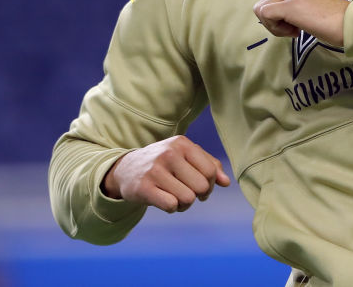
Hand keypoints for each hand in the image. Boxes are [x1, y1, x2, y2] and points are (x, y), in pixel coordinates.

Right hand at [102, 135, 230, 212]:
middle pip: (201, 187)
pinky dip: (172, 208)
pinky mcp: (144, 187)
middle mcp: (169, 153)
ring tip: (175, 197)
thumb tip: (226, 182)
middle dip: (198, 195)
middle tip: (187, 192)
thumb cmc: (164, 163)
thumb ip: (210, 165)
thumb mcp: (186, 156)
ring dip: (184, 204)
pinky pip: (171, 206)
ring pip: (188, 199)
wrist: (126, 168)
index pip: (210, 171)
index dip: (210, 184)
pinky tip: (164, 200)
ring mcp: (155, 170)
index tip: (200, 186)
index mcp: (182, 143)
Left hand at [253, 0, 349, 46]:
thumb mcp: (313, 4)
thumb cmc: (336, 19)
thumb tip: (281, 14)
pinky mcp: (288, 6)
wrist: (349, 22)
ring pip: (261, 10)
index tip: (296, 24)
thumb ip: (297, 3)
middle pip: (263, 4)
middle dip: (274, 20)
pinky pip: (265, 15)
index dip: (279, 16)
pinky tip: (295, 32)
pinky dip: (276, 28)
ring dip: (275, 25)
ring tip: (295, 30)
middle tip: (293, 28)